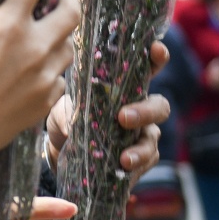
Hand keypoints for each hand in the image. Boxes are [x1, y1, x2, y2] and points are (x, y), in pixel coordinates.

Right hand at [0, 0, 80, 168]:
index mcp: (7, 26)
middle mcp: (34, 47)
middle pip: (72, 11)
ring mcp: (45, 76)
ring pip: (68, 45)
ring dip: (60, 34)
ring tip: (44, 33)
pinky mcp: (47, 101)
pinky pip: (61, 76)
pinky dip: (52, 68)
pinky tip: (34, 71)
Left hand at [45, 40, 172, 168]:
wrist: (60, 151)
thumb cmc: (66, 118)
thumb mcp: (61, 108)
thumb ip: (69, 110)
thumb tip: (73, 122)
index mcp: (124, 88)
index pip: (146, 68)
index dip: (157, 57)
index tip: (157, 49)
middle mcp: (139, 108)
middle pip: (158, 106)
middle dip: (146, 111)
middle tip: (124, 118)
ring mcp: (141, 135)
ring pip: (153, 138)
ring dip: (141, 148)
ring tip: (124, 158)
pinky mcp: (139, 159)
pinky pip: (146, 163)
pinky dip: (136, 167)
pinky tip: (124, 170)